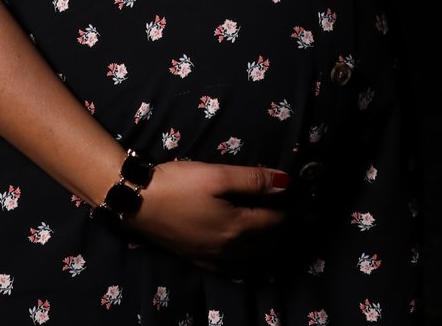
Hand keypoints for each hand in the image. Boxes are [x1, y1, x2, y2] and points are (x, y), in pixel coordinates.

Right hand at [128, 159, 292, 272]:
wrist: (136, 202)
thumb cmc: (179, 184)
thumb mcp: (217, 175)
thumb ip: (253, 180)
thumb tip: (287, 183)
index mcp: (238, 227)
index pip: (277, 221)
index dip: (293, 208)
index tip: (305, 196)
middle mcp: (230, 249)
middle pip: (269, 242)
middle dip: (284, 226)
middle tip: (294, 209)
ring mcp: (214, 257)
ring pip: (254, 257)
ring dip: (269, 243)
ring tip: (276, 226)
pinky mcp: (199, 259)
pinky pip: (235, 267)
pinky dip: (249, 258)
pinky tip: (247, 250)